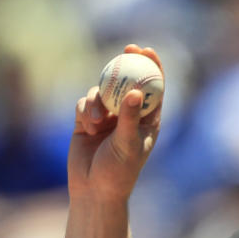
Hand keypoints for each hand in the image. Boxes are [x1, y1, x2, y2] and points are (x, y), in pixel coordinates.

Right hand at [68, 45, 163, 201]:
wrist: (94, 189)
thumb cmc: (119, 171)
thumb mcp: (127, 144)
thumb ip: (129, 118)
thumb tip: (134, 92)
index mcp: (147, 121)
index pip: (155, 89)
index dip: (154, 67)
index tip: (149, 50)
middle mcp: (128, 116)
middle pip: (128, 81)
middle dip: (127, 63)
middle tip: (127, 48)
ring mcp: (107, 117)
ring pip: (101, 91)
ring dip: (96, 102)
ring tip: (95, 123)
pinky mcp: (86, 121)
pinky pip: (84, 103)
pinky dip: (84, 111)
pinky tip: (85, 128)